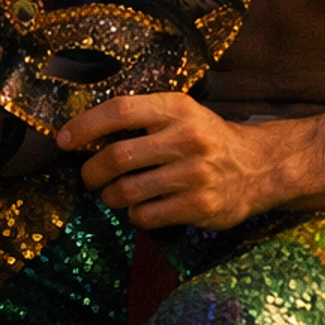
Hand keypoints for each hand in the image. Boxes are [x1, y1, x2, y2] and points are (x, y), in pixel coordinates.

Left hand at [56, 93, 271, 229]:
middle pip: (117, 156)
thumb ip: (142, 119)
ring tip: (115, 194)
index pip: (120, 111)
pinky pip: (146, 216)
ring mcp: (194, 174)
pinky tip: (141, 209)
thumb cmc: (207, 138)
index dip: (85, 125)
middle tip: (90, 177)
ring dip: (112, 196)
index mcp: (177, 108)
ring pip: (128, 191)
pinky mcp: (200, 206)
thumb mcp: (181, 114)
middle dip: (92, 171)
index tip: (63, 140)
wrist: (260, 166)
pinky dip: (135, 215)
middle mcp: (186, 137)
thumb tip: (84, 134)